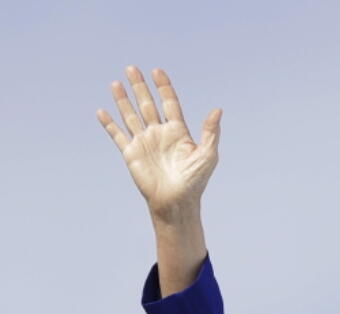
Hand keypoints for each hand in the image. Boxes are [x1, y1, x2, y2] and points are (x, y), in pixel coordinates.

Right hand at [97, 66, 220, 220]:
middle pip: (148, 104)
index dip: (164, 87)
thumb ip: (210, 132)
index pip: (170, 103)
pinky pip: (117, 135)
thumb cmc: (195, 181)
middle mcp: (160, 134)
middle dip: (140, 86)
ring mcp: (144, 142)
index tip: (157, 71)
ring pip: (131, 115)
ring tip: (116, 83)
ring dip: (123, 99)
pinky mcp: (131, 153)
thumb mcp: (207, 155)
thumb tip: (218, 110)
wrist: (176, 201)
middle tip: (132, 68)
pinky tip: (102, 111)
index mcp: (178, 132)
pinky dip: (109, 124)